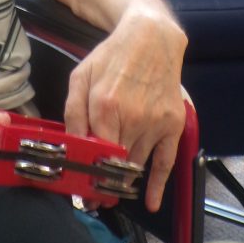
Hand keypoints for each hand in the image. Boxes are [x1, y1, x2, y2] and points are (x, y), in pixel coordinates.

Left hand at [63, 10, 186, 211]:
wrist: (151, 40)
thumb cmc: (112, 58)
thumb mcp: (81, 77)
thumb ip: (73, 112)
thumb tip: (71, 146)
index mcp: (105, 106)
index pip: (95, 154)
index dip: (88, 177)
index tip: (81, 194)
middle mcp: (133, 118)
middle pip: (116, 164)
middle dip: (103, 186)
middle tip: (94, 201)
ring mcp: (155, 122)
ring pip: (136, 165)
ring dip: (124, 184)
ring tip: (111, 197)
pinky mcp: (172, 124)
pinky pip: (166, 161)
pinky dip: (158, 185)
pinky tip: (151, 202)